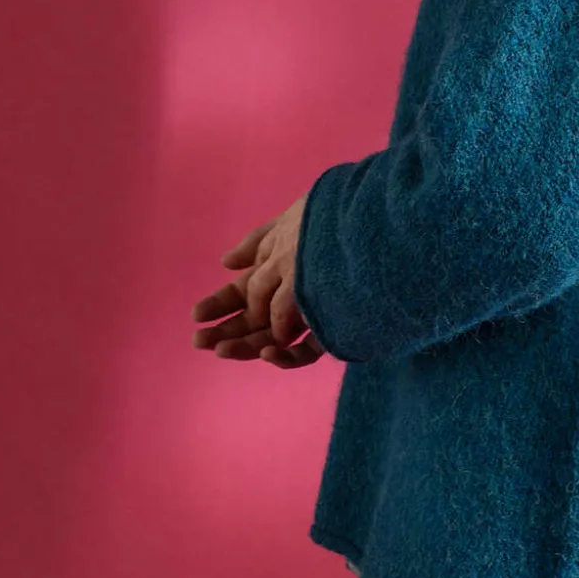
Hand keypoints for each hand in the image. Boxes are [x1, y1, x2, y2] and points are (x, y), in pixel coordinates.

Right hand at [191, 194, 324, 367]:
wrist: (382, 232)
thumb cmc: (336, 223)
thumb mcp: (292, 224)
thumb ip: (258, 243)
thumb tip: (225, 262)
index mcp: (284, 270)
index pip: (246, 292)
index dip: (220, 305)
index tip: (195, 316)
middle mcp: (297, 294)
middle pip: (256, 319)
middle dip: (226, 330)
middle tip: (199, 341)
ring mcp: (316, 314)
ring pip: (274, 337)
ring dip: (246, 345)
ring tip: (221, 350)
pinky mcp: (337, 331)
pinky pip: (309, 352)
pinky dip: (287, 355)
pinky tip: (270, 349)